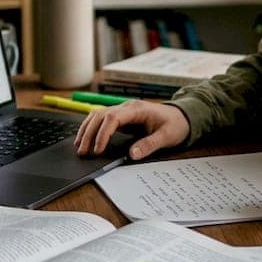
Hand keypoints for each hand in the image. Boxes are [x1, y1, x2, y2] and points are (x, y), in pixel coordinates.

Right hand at [74, 100, 189, 160]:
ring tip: (79, 146)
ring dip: (87, 129)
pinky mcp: (122, 116)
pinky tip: (85, 138)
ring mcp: (123, 110)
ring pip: (98, 115)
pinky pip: (102, 119)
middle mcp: (127, 107)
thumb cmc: (175, 125)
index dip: (103, 133)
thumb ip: (149, 145)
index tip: (98, 149)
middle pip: (101, 115)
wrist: (182, 116)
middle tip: (83, 151)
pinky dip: (91, 128)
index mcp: (137, 109)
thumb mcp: (167, 137)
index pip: (113, 117)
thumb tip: (132, 155)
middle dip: (89, 133)